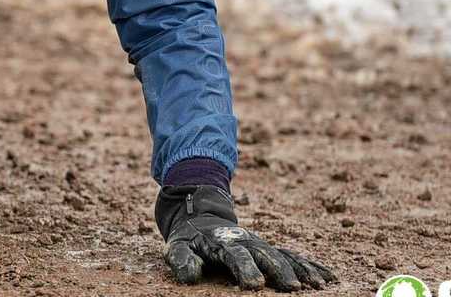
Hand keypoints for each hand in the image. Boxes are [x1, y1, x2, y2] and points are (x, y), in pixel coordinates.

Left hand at [155, 185, 337, 290]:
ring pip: (284, 255)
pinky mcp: (271, 249)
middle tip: (293, 288)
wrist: (201, 218)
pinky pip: (294, 257)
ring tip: (317, 286)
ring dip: (301, 270)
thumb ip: (181, 260)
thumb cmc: (189, 240)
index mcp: (223, 241)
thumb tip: (189, 276)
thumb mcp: (177, 247)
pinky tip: (327, 278)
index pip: (235, 255)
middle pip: (266, 255)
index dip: (245, 269)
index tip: (254, 285)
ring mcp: (261, 244)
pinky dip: (311, 266)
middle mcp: (247, 241)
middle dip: (279, 271)